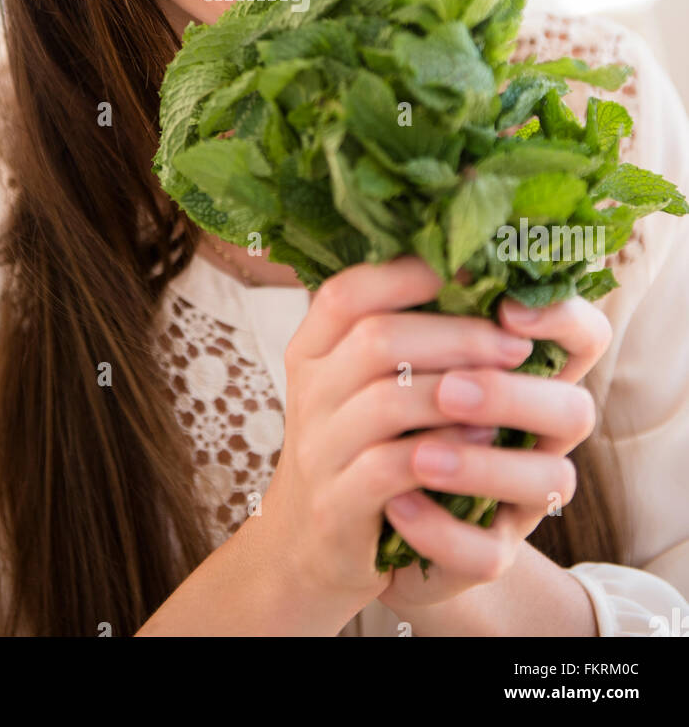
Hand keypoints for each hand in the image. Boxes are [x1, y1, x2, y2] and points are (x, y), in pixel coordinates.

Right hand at [258, 255, 539, 623]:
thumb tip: (474, 278)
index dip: (408, 276)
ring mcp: (318, 448)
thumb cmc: (358, 448)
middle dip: (458, 335)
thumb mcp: (359, 381)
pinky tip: (480, 444)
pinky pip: (391, 468)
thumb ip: (399, 333)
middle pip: (376, 338)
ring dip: (458, 392)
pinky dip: (442, 451)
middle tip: (516, 345)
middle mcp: (308, 390)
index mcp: (313, 347)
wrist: (310, 549)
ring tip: (507, 393)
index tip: (475, 276)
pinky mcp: (338, 506)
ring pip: (387, 401)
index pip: (346, 291)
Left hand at [378, 291, 611, 616]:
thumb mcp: (383, 352)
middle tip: (449, 390)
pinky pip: (487, 551)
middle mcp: (537, 431)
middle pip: (573, 409)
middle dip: (512, 396)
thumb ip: (402, 305)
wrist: (349, 509)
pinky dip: (442, 529)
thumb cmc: (379, 410)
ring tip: (418, 455)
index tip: (507, 309)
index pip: (583, 334)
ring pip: (549, 482)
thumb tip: (406, 247)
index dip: (561, 319)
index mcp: (522, 370)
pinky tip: (397, 504)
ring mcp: (520, 496)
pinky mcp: (487, 550)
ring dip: (481, 465)